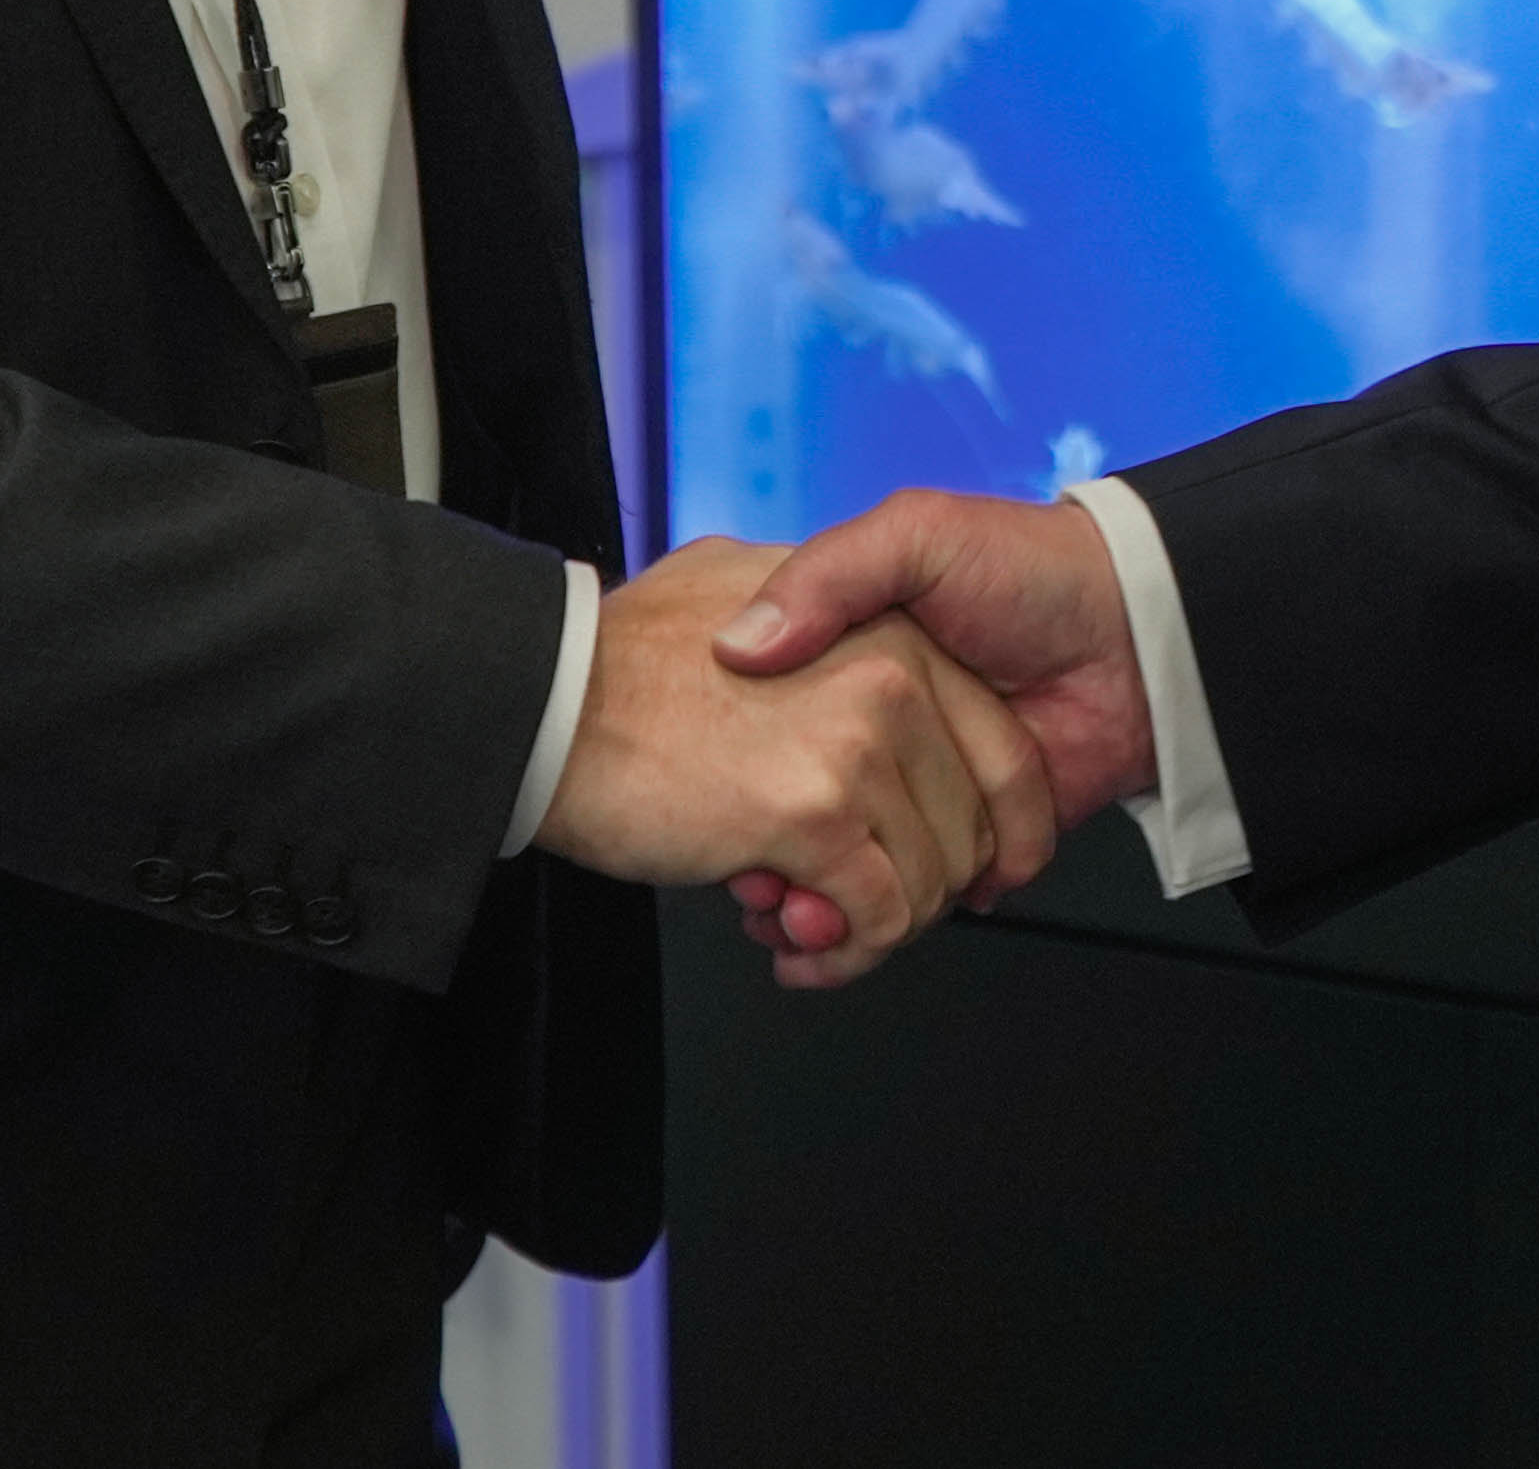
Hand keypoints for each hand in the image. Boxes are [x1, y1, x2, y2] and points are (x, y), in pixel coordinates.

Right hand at [532, 537, 1055, 979]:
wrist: (543, 688)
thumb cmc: (625, 652)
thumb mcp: (742, 585)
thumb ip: (813, 618)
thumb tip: (851, 698)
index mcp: (889, 625)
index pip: (995, 748)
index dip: (977, 826)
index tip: (941, 863)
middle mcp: (894, 676)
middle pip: (971, 825)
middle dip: (915, 887)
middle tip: (849, 900)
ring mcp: (859, 745)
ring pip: (929, 880)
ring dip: (874, 928)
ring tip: (810, 922)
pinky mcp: (815, 814)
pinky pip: (878, 917)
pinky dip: (845, 954)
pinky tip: (799, 950)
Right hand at [707, 490, 1149, 990]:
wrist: (1142, 629)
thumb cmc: (1031, 568)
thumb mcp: (915, 536)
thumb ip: (829, 575)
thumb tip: (743, 644)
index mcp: (852, 667)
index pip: (770, 748)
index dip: (739, 791)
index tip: (716, 819)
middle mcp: (876, 734)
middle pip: (799, 823)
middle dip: (772, 870)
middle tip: (756, 890)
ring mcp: (920, 792)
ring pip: (844, 876)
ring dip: (814, 911)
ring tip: (791, 920)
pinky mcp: (970, 845)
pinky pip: (903, 902)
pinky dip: (869, 932)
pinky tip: (834, 935)